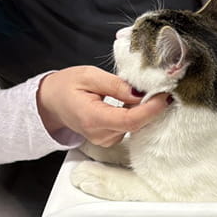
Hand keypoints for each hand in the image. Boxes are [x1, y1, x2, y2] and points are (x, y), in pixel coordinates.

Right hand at [36, 66, 169, 145]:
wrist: (50, 102)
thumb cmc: (66, 86)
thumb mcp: (89, 76)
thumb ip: (115, 85)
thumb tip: (140, 93)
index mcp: (93, 118)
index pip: (130, 120)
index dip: (151, 109)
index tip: (165, 96)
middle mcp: (100, 135)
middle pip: (136, 125)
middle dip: (151, 107)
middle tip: (162, 88)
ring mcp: (104, 139)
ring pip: (134, 127)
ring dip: (144, 110)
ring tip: (147, 92)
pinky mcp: (108, 139)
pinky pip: (129, 128)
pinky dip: (136, 115)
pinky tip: (135, 102)